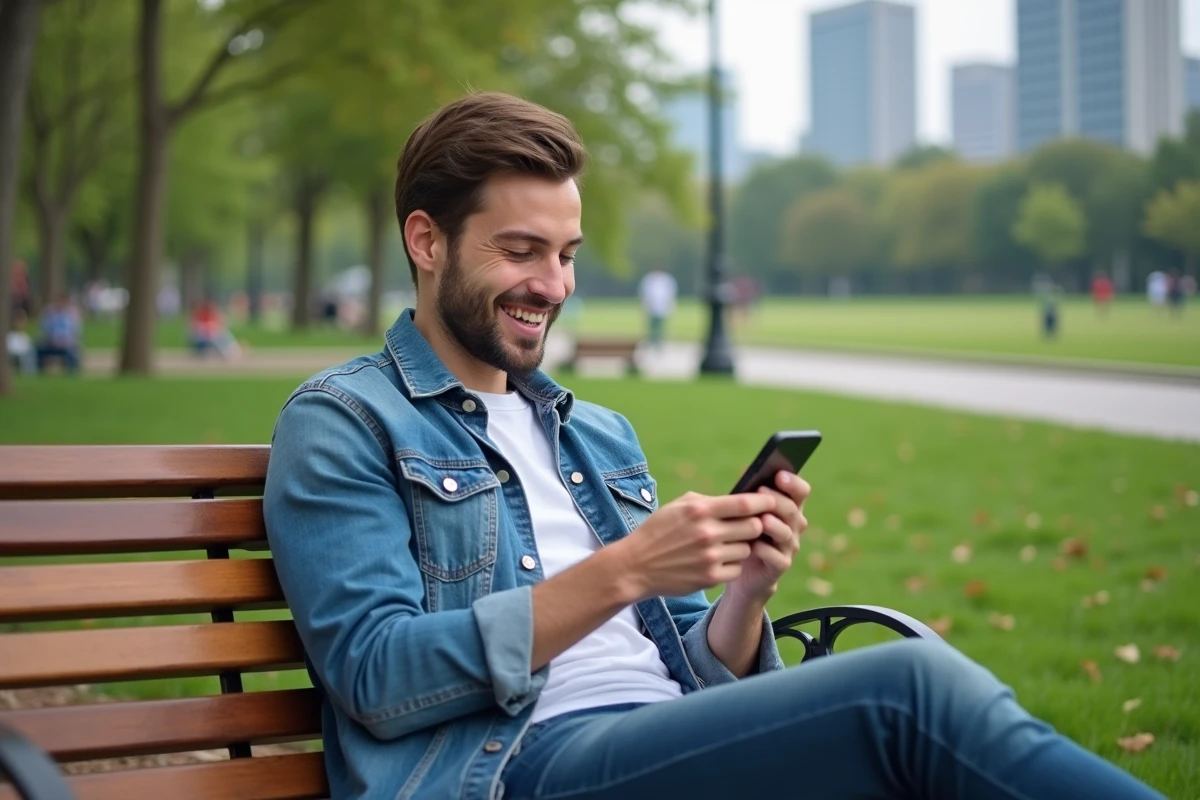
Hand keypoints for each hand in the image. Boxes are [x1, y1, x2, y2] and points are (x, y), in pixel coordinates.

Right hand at [613, 491, 778, 600]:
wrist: (636, 565)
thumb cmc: (659, 531)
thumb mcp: (679, 506)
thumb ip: (709, 501)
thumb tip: (740, 499)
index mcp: (700, 510)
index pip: (745, 503)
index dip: (764, 502)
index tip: (771, 501)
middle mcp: (707, 533)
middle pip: (754, 527)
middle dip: (755, 526)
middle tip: (750, 526)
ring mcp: (710, 557)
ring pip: (747, 549)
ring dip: (742, 547)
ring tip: (727, 545)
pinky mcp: (710, 578)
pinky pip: (737, 569)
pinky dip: (733, 565)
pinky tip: (719, 560)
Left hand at [726, 471, 809, 603]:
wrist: (737, 566)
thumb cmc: (740, 530)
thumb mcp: (742, 511)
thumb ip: (748, 497)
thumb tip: (746, 476)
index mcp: (788, 507)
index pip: (800, 491)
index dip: (793, 483)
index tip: (779, 475)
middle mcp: (794, 525)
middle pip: (792, 510)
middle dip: (777, 500)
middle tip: (761, 491)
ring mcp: (789, 546)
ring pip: (786, 533)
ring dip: (774, 525)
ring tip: (762, 520)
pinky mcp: (780, 565)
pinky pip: (778, 558)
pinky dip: (766, 551)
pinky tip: (754, 547)